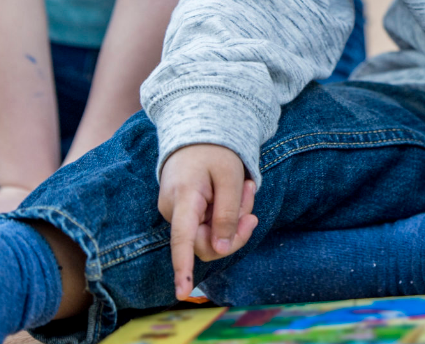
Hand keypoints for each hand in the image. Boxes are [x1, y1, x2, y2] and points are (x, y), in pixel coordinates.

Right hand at [157, 144, 258, 299]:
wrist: (197, 133)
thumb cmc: (215, 152)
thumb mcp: (230, 178)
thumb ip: (228, 214)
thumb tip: (221, 251)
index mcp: (183, 198)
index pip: (182, 239)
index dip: (183, 268)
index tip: (182, 292)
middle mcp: (173, 210)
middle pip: (206, 242)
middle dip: (235, 226)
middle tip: (251, 193)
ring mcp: (176, 213)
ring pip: (211, 234)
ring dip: (234, 216)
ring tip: (245, 186)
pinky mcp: (184, 214)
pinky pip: (208, 224)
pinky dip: (227, 212)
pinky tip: (235, 189)